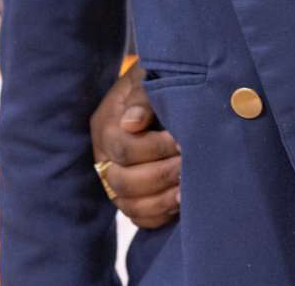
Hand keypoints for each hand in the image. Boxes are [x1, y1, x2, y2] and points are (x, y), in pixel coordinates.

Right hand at [90, 64, 181, 228]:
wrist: (162, 86)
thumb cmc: (158, 78)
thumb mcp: (149, 76)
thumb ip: (142, 95)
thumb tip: (133, 123)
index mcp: (106, 123)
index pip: (123, 148)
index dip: (155, 148)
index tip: (184, 141)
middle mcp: (104, 155)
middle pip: (123, 181)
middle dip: (161, 175)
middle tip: (190, 165)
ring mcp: (114, 177)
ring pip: (128, 205)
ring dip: (162, 200)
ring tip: (189, 188)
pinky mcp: (129, 195)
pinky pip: (138, 217)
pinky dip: (159, 215)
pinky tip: (182, 203)